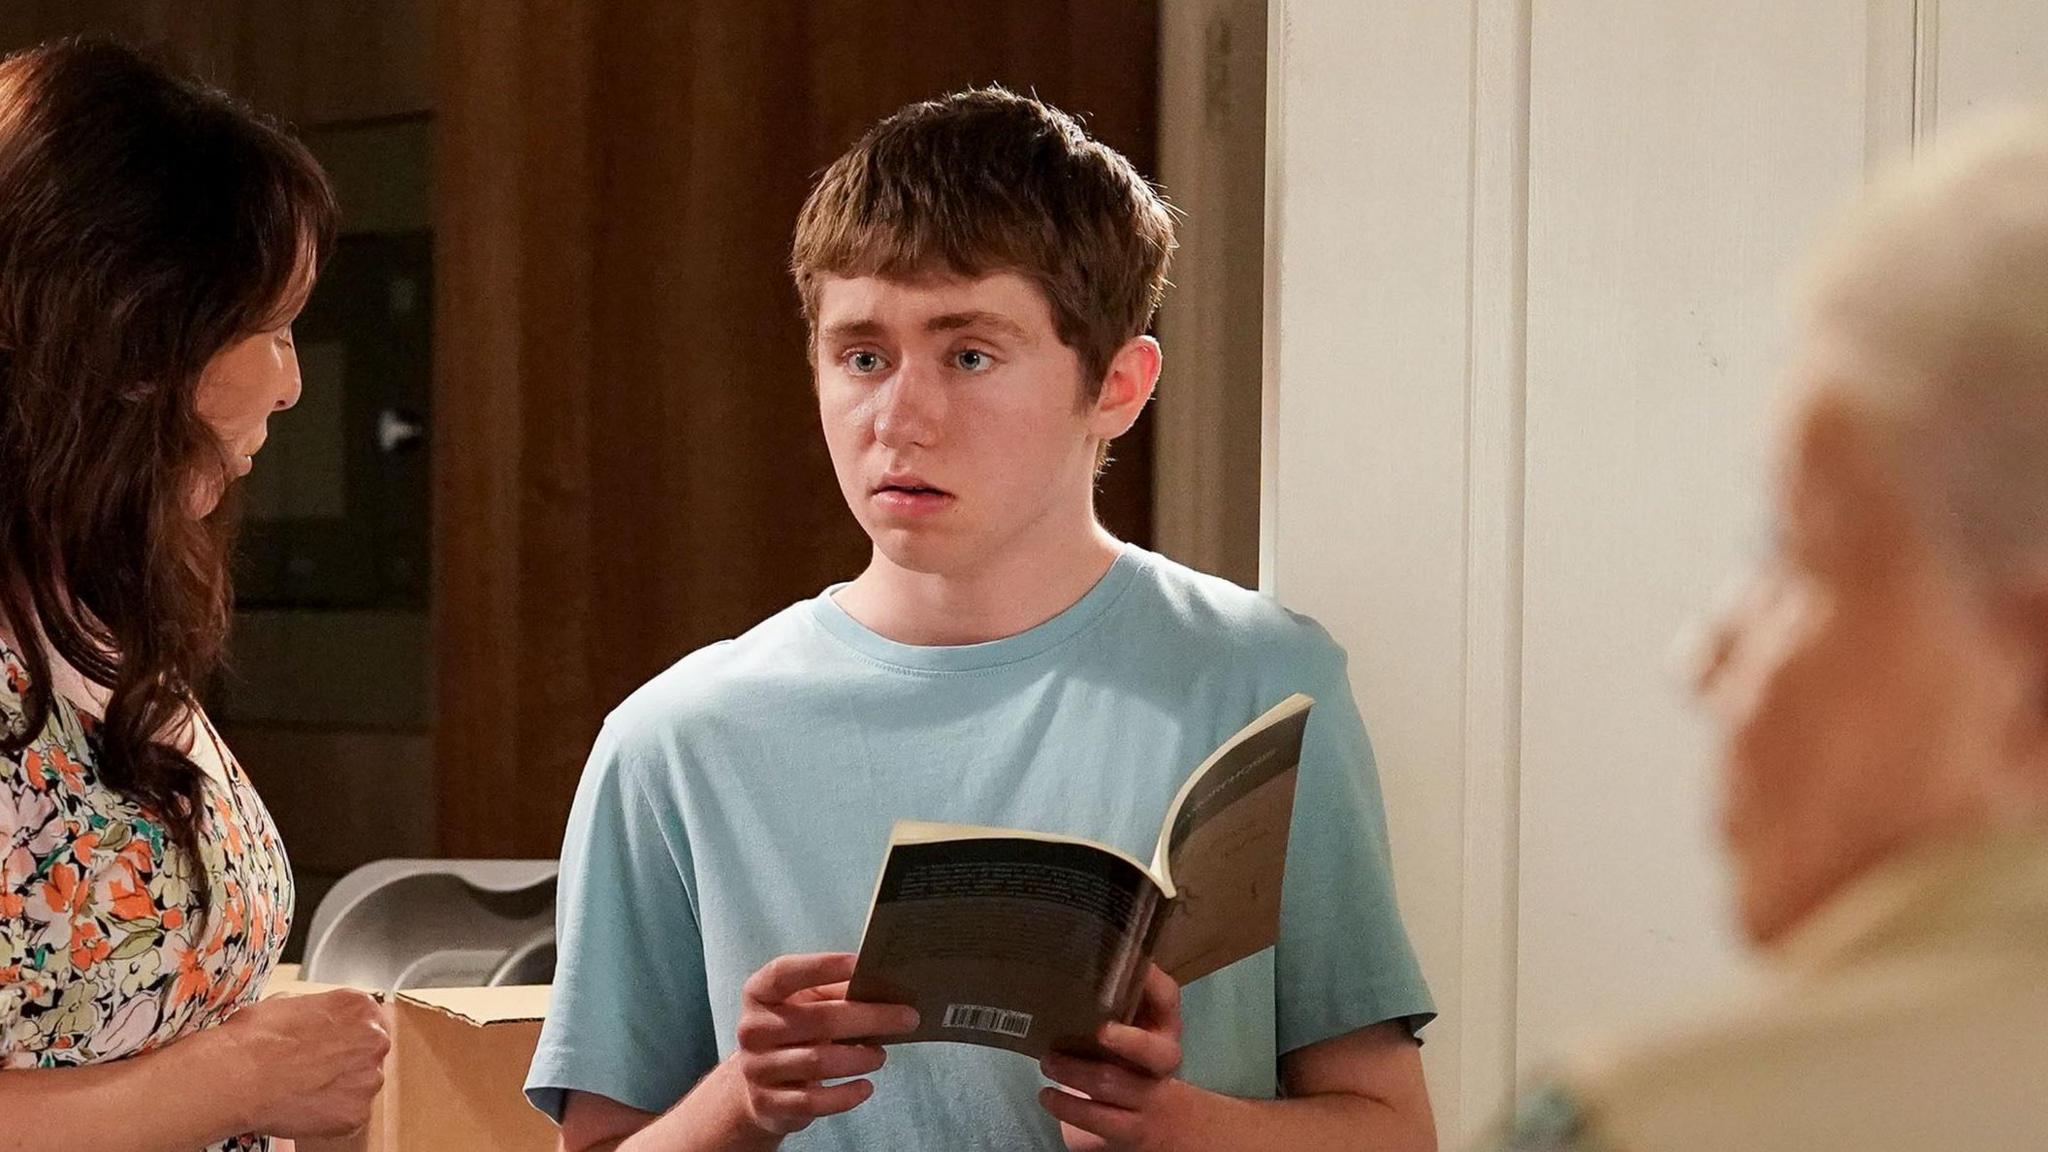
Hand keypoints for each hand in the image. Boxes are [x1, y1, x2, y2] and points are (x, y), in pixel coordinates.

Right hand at [214, 988, 390, 1137]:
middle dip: (345, 1062)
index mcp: (360, 1008)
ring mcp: (368, 1078)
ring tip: (304, 1088)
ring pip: (360, 1085)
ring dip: (340, 1089)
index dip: (346, 1037)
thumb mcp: (290, 1002)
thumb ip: (319, 1012)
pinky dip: (330, 1115)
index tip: (333, 1046)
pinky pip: (349, 1115)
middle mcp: (374, 1040)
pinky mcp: (356, 1113)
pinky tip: (304, 1106)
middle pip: (368, 1053)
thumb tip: (316, 1019)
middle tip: (315, 1070)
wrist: (238, 1075)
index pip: (367, 1023)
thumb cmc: (256, 1038)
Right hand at [727, 952, 919, 1138]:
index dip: (822, 966)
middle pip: (818, 1020)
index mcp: (759, 994)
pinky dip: (846, 1095)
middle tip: (908, 1018)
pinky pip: (814, 1101)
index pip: (784, 973)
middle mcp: (752, 1029)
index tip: (862, 964)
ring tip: (881, 1055)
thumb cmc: (793, 1032)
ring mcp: (757, 1069)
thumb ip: (836, 992)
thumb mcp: (805, 1005)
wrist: (757, 1087)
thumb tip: (884, 985)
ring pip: (818, 1062)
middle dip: (870, 1018)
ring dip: (860, 1058)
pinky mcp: (768, 1104)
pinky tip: (866, 1087)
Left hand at [1040, 964, 1190, 1151]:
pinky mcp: (1129, 1129)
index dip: (1150, 982)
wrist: (1157, 1120)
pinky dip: (1067, 1106)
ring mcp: (1149, 1098)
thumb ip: (1114, 999)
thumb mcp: (1131, 1027)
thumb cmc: (1131, 1059)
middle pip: (1152, 1052)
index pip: (1168, 997)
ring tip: (1047, 1061)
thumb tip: (1070, 957)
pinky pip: (1098, 1120)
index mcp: (1165, 1026)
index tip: (1120, 970)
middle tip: (1087, 1028)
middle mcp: (1163, 1062)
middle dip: (1120, 1041)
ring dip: (1073, 1071)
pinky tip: (1047, 1095)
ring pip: (1112, 1083)